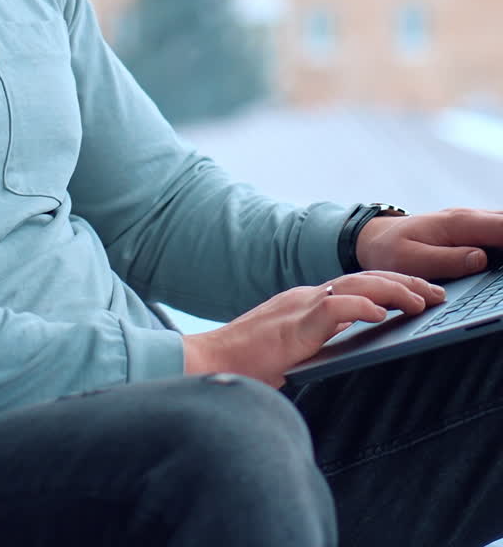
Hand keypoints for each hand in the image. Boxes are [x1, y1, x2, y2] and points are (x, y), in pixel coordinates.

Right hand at [182, 272, 444, 388]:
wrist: (208, 365)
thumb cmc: (245, 364)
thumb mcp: (294, 349)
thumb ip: (319, 339)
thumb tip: (350, 342)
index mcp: (306, 302)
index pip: (357, 284)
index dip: (391, 285)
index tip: (419, 294)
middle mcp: (304, 297)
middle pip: (363, 279)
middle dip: (403, 283)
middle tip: (434, 293)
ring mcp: (297, 308)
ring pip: (354, 287)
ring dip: (392, 292)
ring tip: (420, 301)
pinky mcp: (291, 327)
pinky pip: (332, 309)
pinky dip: (360, 308)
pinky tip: (381, 316)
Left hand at [356, 208, 502, 278]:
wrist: (374, 239)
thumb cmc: (390, 251)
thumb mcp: (411, 260)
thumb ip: (447, 260)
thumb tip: (481, 258)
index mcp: (458, 223)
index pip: (502, 226)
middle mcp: (469, 217)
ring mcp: (471, 221)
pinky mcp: (472, 230)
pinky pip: (499, 231)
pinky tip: (502, 260)